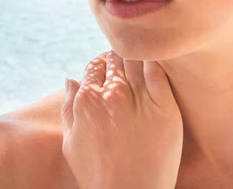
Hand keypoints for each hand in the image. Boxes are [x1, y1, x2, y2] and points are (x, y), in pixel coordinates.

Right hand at [61, 51, 182, 188]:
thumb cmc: (97, 174)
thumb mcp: (71, 142)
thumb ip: (68, 107)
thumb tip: (70, 80)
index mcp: (87, 100)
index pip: (95, 65)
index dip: (101, 65)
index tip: (108, 70)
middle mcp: (112, 95)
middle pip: (116, 58)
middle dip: (119, 59)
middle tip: (126, 68)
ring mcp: (140, 100)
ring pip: (137, 60)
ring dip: (137, 59)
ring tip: (141, 67)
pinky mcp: (165, 108)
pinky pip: (159, 72)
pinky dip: (155, 64)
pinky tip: (155, 68)